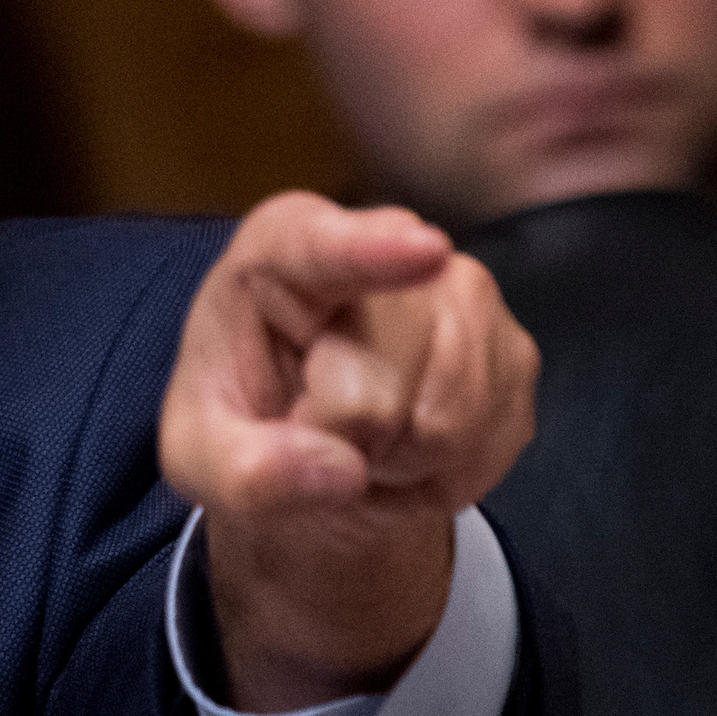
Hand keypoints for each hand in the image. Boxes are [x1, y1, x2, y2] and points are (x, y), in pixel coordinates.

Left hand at [159, 193, 535, 712]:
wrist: (311, 443)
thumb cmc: (243, 422)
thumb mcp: (203, 458)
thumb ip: (246, 472)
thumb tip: (339, 473)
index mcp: (285, 245)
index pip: (329, 248)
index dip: (377, 251)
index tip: (426, 251)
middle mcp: (387, 242)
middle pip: (387, 369)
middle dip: (349, 430)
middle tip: (314, 425)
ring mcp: (464, 291)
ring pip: (451, 411)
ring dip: (400, 457)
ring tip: (361, 435)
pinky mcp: (513, 348)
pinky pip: (493, 437)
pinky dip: (448, 471)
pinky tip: (409, 447)